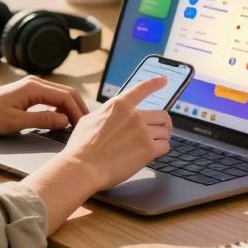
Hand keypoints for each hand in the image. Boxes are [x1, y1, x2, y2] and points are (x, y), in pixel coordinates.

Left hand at [0, 76, 87, 134]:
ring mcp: (31, 88)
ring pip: (60, 96)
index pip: (65, 97)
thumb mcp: (15, 122)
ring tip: (77, 126)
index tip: (84, 128)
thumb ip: (42, 120)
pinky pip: (50, 99)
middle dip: (78, 109)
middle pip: (66, 93)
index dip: (77, 112)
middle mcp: (34, 83)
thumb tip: (65, 121)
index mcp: (33, 87)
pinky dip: (60, 109)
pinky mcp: (27, 95)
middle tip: (86, 127)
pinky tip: (62, 121)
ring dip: (70, 109)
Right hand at [54, 76, 171, 189]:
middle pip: (162, 116)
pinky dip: (161, 151)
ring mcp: (142, 131)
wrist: (83, 167)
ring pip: (165, 132)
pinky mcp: (148, 149)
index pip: (142, 89)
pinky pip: (165, 146)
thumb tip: (109, 115)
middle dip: (163, 125)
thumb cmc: (81, 147)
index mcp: (119, 105)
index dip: (155, 83)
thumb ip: (105, 114)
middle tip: (160, 133)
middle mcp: (133, 115)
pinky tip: (151, 155)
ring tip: (151, 147)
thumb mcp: (89, 120)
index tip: (164, 80)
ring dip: (161, 139)